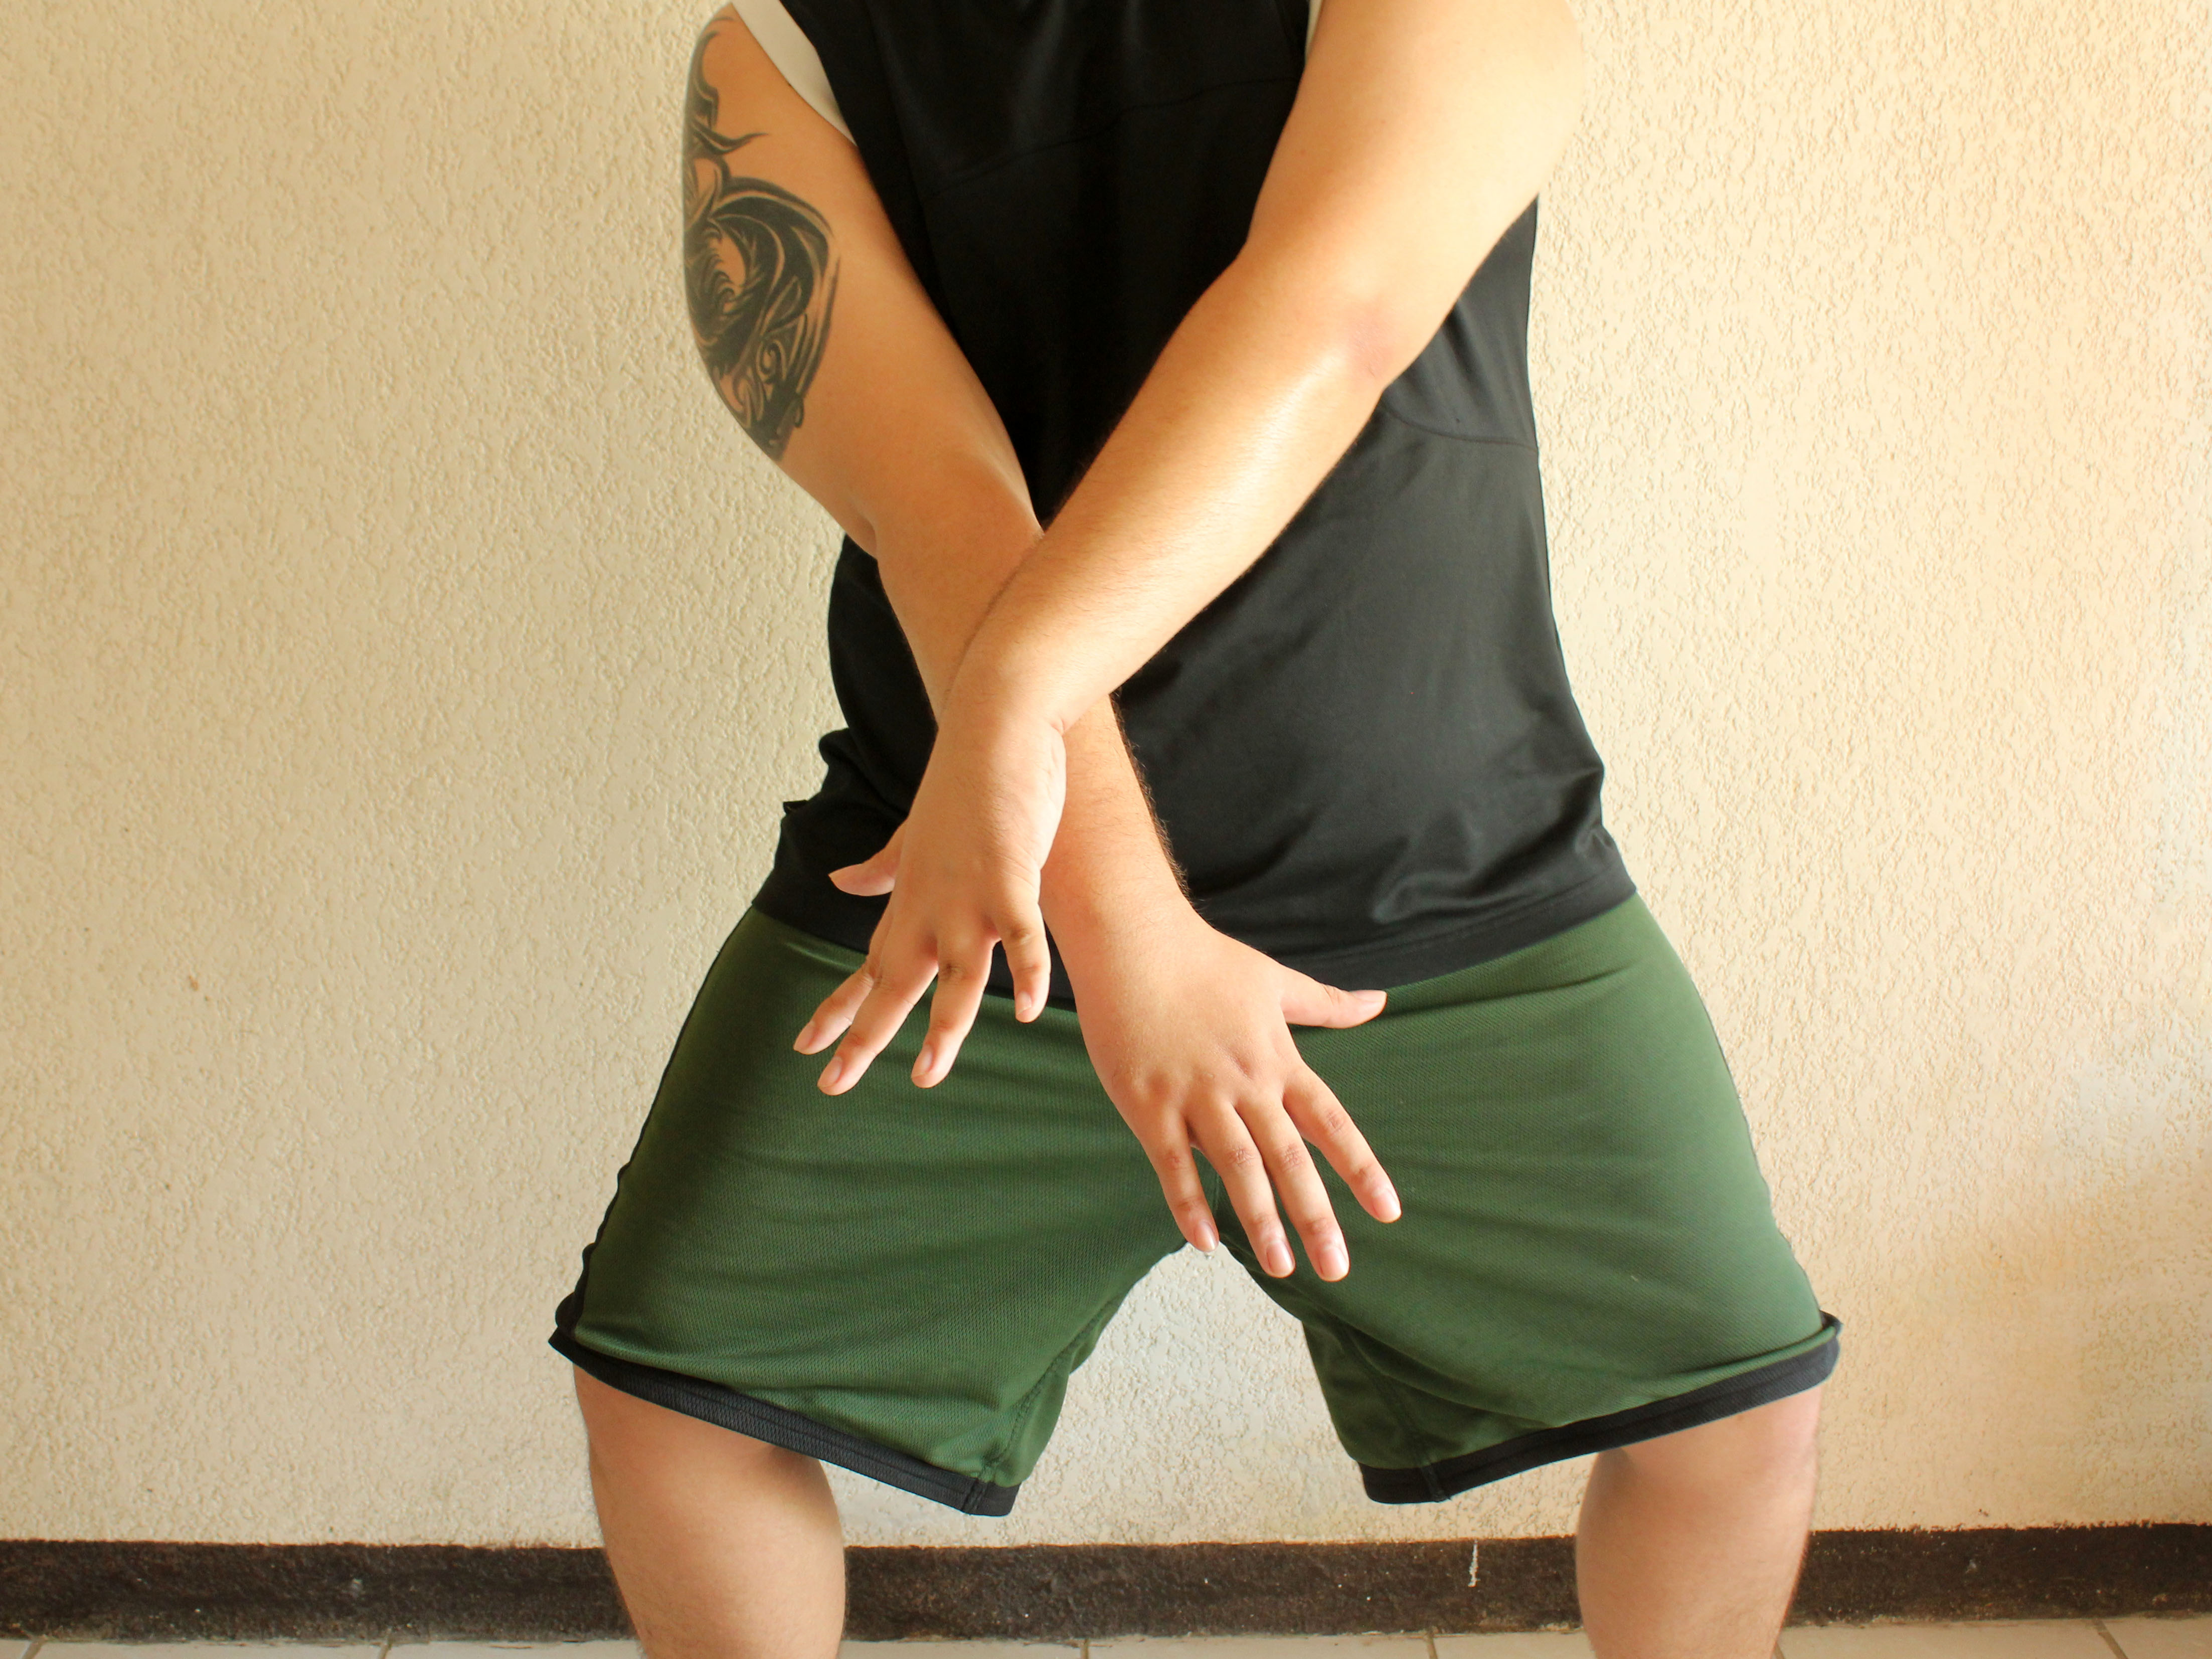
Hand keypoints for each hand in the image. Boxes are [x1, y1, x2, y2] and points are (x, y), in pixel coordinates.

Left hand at [793, 702, 1067, 1091]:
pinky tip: (1028, 1010)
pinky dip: (1027, 972)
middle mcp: (930, 906)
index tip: (804, 1050)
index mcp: (910, 900)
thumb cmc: (964, 784)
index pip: (866, 968)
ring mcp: (970, 895)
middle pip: (893, 983)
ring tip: (926, 1077)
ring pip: (956, 975)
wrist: (992, 725)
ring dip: (942, 1028)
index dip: (837, 1010)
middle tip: (831, 1087)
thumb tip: (839, 884)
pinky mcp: (1012, 877)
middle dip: (863, 1038)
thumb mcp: (913, 834)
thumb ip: (881, 868)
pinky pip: (1022, 936)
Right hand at [1057, 892, 1400, 1281]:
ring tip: (1280, 1267)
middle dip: (1315, 1215)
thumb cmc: (1205, 960)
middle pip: (1289, 1157)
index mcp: (1278, 1058)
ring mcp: (1196, 1094)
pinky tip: (1204, 1242)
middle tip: (1337, 1267)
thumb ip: (1327, 1003)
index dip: (1360, 1169)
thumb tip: (1379, 1001)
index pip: (1331, 1123)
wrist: (1134, 940)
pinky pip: (1172, 1162)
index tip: (1388, 1212)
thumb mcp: (1275, 980)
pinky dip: (1189, 1202)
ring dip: (1260, 1220)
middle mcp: (1245, 1082)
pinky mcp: (1148, 1102)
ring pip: (1236, 1167)